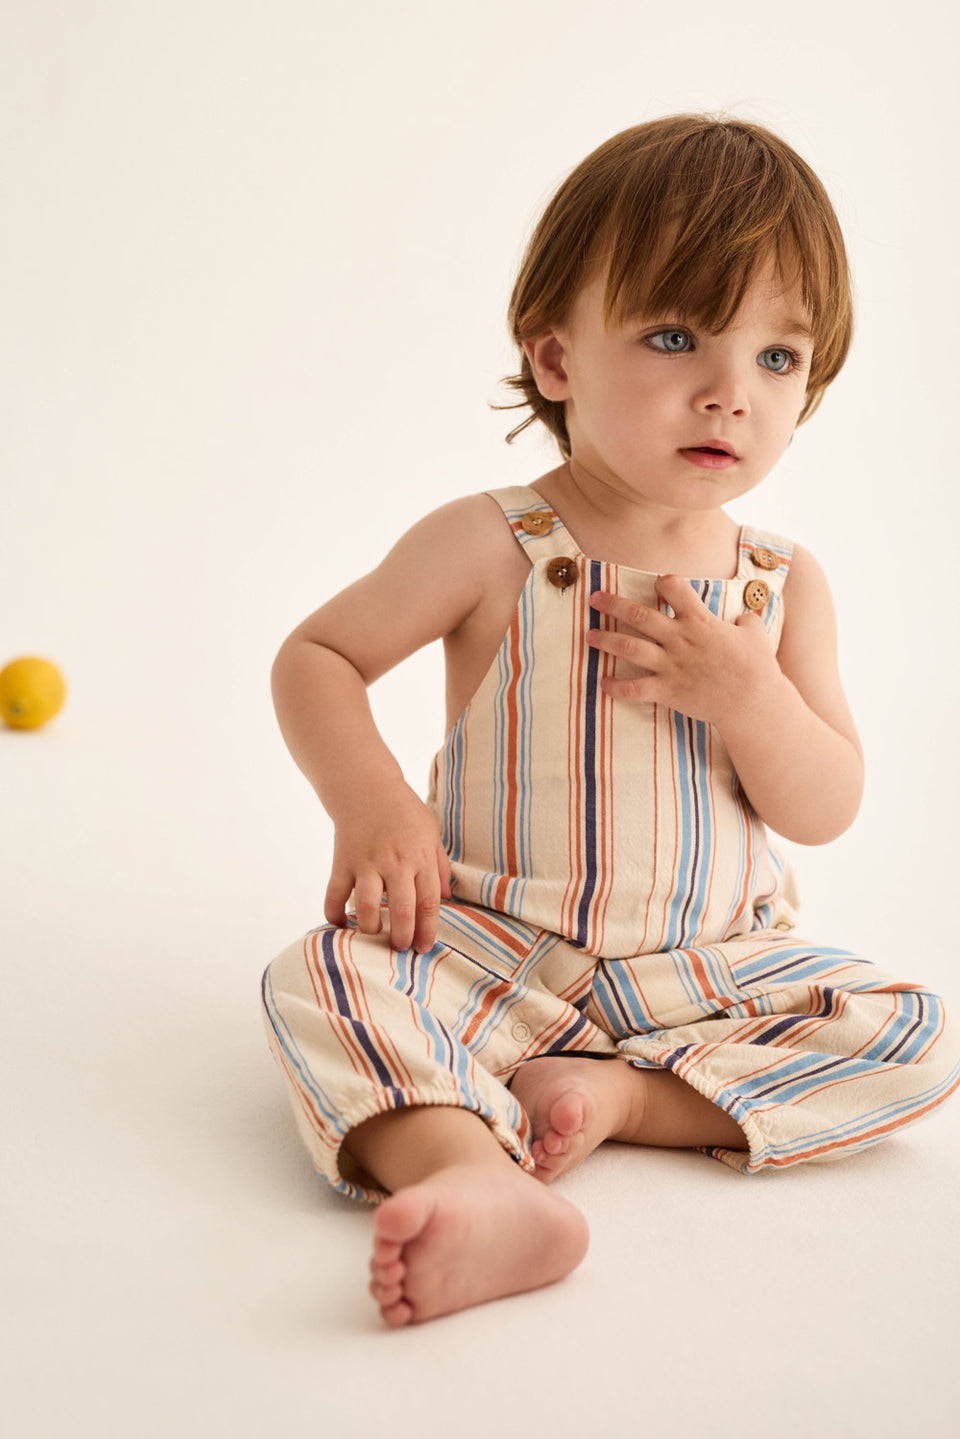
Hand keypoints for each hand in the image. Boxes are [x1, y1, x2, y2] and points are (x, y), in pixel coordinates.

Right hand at [323, 780, 452, 953]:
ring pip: (367, 906)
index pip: (428, 902)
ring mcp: (366, 863)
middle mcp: (395, 863)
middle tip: (399, 948)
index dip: (427, 930)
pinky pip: (334, 894)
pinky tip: (340, 924)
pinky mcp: (342, 862)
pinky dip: (334, 914)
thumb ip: (440, 866)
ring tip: (374, 933)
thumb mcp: (431, 832)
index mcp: (420, 857)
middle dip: (402, 937)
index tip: (423, 947)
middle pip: (401, 910)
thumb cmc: (404, 811)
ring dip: (370, 927)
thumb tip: (446, 897)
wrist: (367, 787)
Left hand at [587, 574, 780, 728]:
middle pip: (639, 615)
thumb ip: (746, 621)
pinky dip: (616, 688)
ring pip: (630, 648)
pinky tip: (603, 685)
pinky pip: (635, 689)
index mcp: (699, 621)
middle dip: (613, 604)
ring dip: (606, 640)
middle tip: (594, 598)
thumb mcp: (756, 634)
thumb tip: (745, 617)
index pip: (673, 587)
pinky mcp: (667, 690)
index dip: (663, 582)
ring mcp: (671, 665)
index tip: (657, 583)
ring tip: (589, 635)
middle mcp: (680, 639)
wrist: (753, 702)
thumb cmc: (757, 667)